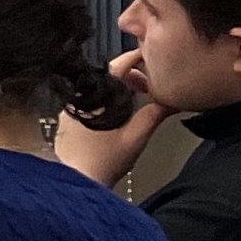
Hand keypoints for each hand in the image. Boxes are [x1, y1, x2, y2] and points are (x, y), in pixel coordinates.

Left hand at [55, 51, 167, 185]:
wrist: (76, 183)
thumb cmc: (103, 163)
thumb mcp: (136, 137)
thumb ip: (154, 114)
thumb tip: (173, 99)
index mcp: (92, 96)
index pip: (116, 65)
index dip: (136, 58)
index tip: (152, 57)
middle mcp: (77, 97)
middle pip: (108, 75)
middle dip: (132, 76)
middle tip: (151, 86)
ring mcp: (69, 107)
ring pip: (100, 87)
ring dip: (121, 88)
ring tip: (140, 98)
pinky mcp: (67, 118)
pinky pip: (90, 99)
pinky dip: (108, 99)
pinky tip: (121, 111)